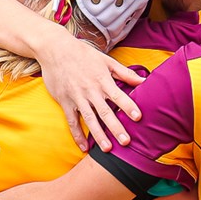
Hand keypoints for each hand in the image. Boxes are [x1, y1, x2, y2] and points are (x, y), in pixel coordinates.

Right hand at [34, 35, 146, 151]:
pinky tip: (84, 147)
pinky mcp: (65, 102)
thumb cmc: (84, 54)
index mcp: (102, 80)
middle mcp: (90, 90)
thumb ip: (125, 73)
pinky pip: (72, 122)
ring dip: (98, 135)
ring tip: (108, 149)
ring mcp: (77, 97)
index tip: (138, 117)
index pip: (118, 95)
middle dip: (116, 128)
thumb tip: (144, 80)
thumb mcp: (106, 61)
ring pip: (89, 119)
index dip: (128, 106)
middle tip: (126, 142)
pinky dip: (77, 135)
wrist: (56, 50)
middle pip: (105, 112)